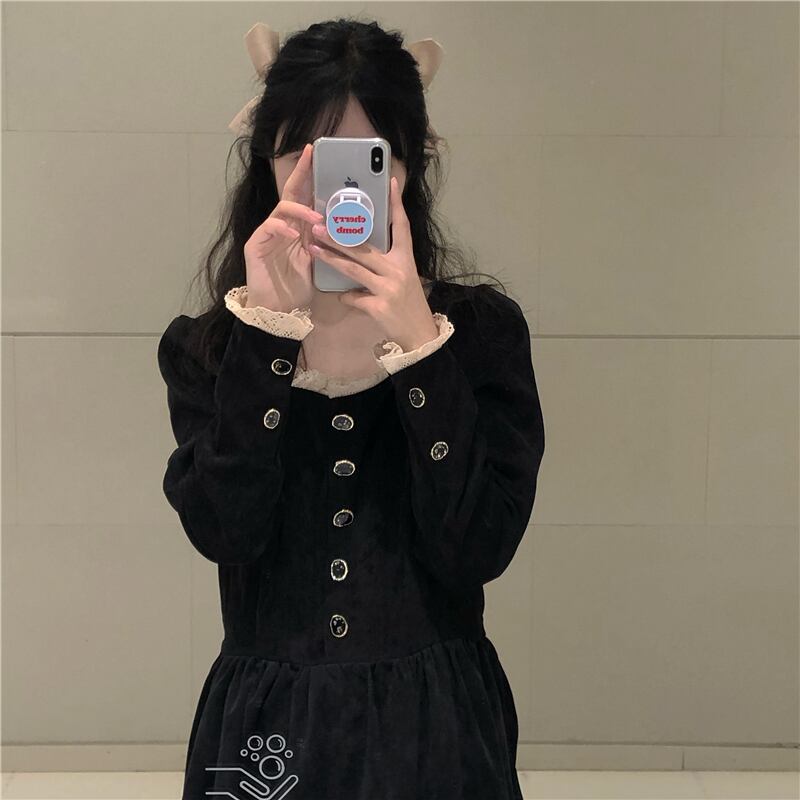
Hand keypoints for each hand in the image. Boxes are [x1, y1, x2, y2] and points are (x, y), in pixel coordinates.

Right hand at [243, 143, 323, 311]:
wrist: (278, 310)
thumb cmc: (299, 286)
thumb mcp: (320, 261)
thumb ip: (329, 243)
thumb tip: (354, 228)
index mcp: (300, 227)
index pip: (306, 196)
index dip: (311, 175)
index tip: (318, 153)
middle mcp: (284, 226)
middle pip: (292, 193)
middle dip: (301, 173)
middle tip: (310, 156)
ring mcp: (268, 234)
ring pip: (282, 209)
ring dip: (300, 210)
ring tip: (316, 218)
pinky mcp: (256, 246)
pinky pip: (269, 229)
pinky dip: (283, 229)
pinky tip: (295, 234)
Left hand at [308, 176, 438, 350]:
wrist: (419, 334)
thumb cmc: (409, 304)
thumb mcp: (404, 278)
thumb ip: (386, 264)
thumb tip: (362, 251)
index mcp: (406, 259)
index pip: (402, 226)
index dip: (395, 204)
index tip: (389, 182)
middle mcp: (398, 270)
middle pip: (365, 248)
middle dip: (339, 236)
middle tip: (319, 225)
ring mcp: (388, 288)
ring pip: (354, 269)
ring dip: (331, 258)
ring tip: (313, 248)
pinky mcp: (379, 306)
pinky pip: (354, 297)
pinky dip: (346, 297)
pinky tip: (342, 297)